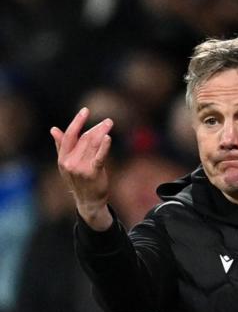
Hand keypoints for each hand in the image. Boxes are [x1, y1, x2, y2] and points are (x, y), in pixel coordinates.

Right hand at [50, 107, 114, 230]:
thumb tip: (53, 129)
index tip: (85, 111)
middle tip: (108, 121)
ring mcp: (81, 168)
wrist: (88, 201)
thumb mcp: (67, 164)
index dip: (77, 122)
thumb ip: (61, 146)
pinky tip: (108, 137)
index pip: (69, 136)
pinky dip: (104, 146)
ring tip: (109, 124)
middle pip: (85, 139)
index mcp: (63, 158)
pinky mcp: (93, 173)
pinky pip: (99, 157)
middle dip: (96, 128)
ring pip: (93, 145)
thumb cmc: (79, 181)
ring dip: (102, 133)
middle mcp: (70, 162)